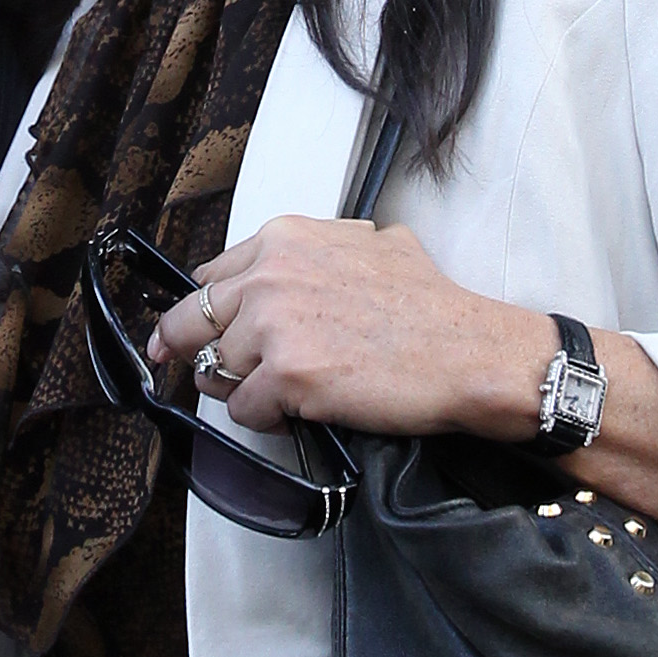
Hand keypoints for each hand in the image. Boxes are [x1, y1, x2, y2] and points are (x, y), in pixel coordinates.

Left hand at [151, 218, 657, 546]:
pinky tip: (298, 412)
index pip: (209, 276)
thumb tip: (285, 265)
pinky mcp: (285, 377)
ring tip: (283, 393)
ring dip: (244, 388)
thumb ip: (317, 250)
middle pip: (193, 323)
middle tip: (190, 369)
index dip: (205, 310)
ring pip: (218, 371)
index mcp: (284, 238)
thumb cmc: (430, 305)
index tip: (194, 330)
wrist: (468, 351)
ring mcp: (273, 326)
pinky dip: (265, 418)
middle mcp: (270, 275)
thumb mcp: (372, 243)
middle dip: (189, 350)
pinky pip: (243, 409)